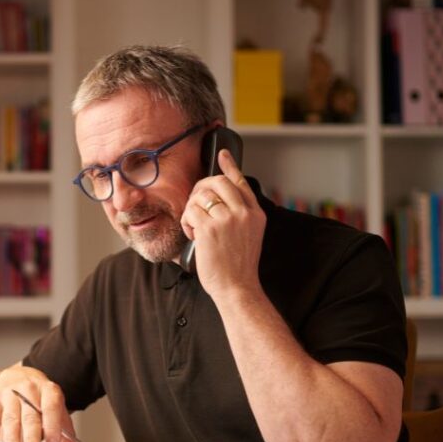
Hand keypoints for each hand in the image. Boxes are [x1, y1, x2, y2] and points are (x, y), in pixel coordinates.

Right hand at [0, 365, 81, 441]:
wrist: (16, 376)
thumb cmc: (39, 398)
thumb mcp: (56, 410)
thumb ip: (66, 435)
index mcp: (48, 390)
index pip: (51, 406)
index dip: (52, 424)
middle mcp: (28, 389)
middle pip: (30, 415)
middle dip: (30, 438)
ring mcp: (9, 393)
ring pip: (10, 418)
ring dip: (11, 440)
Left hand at [179, 150, 265, 300]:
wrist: (237, 287)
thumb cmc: (238, 266)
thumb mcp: (250, 235)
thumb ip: (240, 216)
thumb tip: (217, 199)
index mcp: (255, 214)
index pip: (241, 182)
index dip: (230, 166)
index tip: (222, 154)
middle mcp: (243, 213)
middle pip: (217, 182)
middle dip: (199, 190)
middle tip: (194, 205)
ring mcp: (227, 219)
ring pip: (200, 196)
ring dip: (191, 211)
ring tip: (195, 228)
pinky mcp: (210, 228)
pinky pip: (190, 212)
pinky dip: (186, 223)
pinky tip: (193, 236)